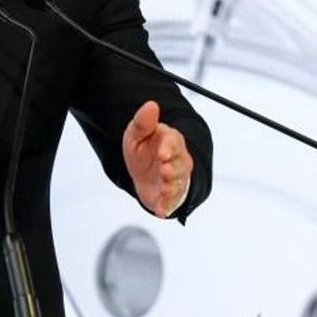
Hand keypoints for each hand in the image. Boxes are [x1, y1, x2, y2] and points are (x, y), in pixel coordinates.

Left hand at [123, 100, 192, 217]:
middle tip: (165, 170)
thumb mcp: (136, 135)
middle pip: (181, 163)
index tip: (162, 152)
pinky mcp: (172, 195)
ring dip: (172, 187)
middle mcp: (177, 159)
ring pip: (179, 183)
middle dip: (173, 168)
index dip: (169, 147)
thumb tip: (151, 104)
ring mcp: (176, 178)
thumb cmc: (143, 150)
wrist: (142, 174)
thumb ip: (142, 123)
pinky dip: (167, 206)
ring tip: (164, 189)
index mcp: (169, 141)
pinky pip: (173, 202)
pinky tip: (160, 211)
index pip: (174, 141)